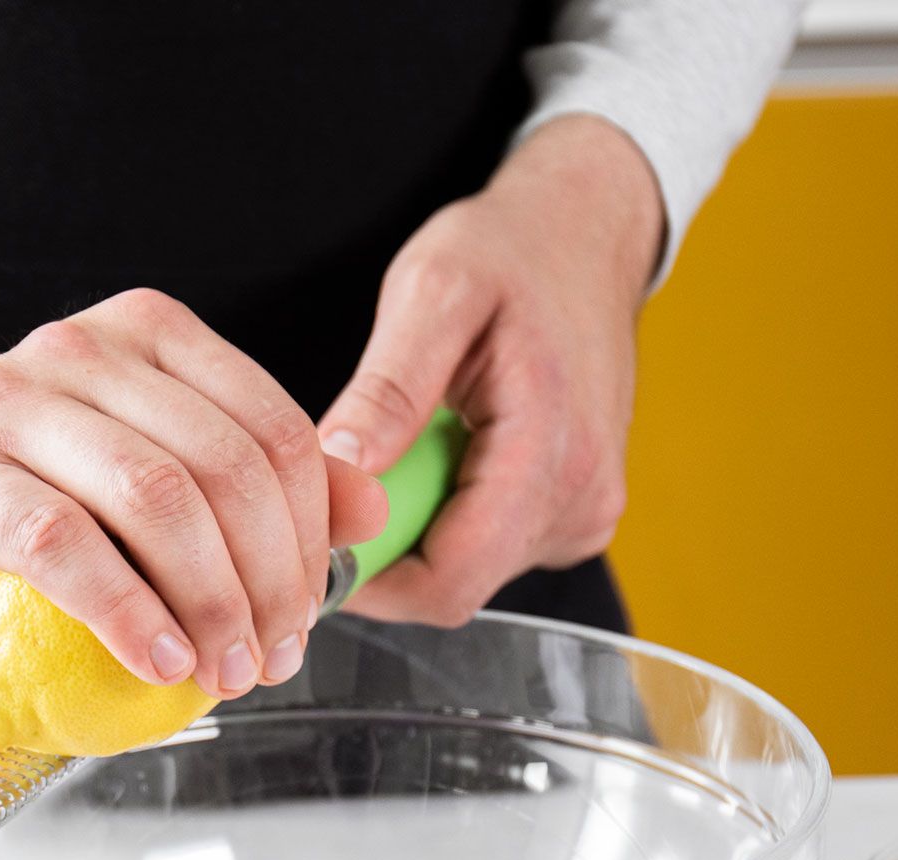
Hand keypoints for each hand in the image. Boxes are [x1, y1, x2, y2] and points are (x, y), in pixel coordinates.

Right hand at [0, 290, 387, 697]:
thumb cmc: (28, 508)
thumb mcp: (154, 484)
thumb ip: (257, 487)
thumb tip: (367, 514)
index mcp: (146, 335)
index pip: (270, 428)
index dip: (309, 535)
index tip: (307, 615)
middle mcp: (77, 350)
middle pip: (222, 466)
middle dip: (267, 580)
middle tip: (269, 658)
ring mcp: (5, 401)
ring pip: (152, 496)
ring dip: (207, 603)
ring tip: (219, 669)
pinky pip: (61, 544)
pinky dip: (125, 612)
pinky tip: (154, 660)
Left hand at [317, 115, 664, 625]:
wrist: (586, 235)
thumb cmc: (513, 252)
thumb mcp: (434, 292)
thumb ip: (387, 390)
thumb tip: (339, 470)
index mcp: (550, 453)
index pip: (445, 583)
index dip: (366, 583)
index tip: (311, 541)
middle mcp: (581, 501)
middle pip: (450, 586)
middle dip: (383, 550)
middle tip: (346, 473)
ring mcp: (585, 515)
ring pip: (466, 572)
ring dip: (414, 528)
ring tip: (403, 445)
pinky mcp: (577, 514)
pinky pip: (490, 548)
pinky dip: (446, 516)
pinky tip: (441, 452)